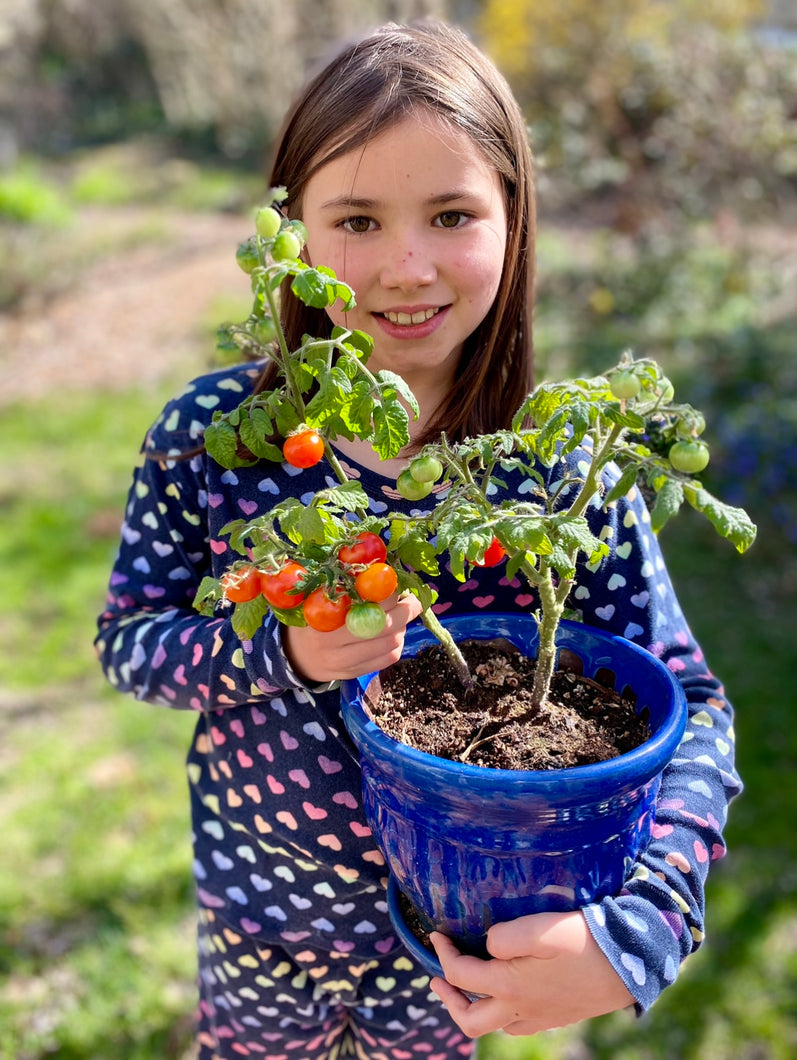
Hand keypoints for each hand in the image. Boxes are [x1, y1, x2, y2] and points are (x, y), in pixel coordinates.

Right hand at [282, 593, 423, 683]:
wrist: (293, 656)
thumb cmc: (309, 619)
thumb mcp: (315, 601)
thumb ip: (341, 588)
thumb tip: (379, 569)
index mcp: (321, 621)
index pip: (362, 603)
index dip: (383, 590)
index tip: (392, 580)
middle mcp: (332, 645)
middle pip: (382, 627)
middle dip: (404, 610)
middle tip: (413, 599)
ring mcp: (344, 662)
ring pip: (388, 644)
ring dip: (403, 627)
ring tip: (404, 615)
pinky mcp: (353, 674)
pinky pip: (386, 660)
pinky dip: (397, 645)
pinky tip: (396, 634)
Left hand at [430, 911, 634, 1037]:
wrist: (631, 964)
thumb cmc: (586, 941)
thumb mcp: (542, 928)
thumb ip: (506, 936)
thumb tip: (487, 945)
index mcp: (510, 985)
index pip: (460, 974)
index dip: (443, 953)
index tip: (437, 934)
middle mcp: (521, 1008)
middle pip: (470, 1020)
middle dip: (448, 999)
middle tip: (437, 977)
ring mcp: (540, 1017)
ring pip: (494, 1025)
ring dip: (474, 1007)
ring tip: (468, 984)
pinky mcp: (557, 1016)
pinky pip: (519, 1025)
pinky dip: (502, 1011)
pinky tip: (507, 992)